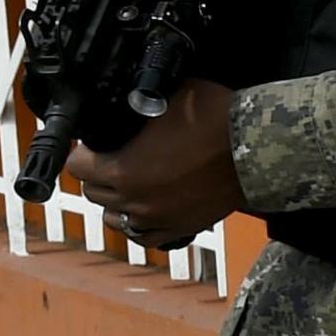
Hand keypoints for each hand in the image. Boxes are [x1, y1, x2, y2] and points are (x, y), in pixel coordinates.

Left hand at [63, 81, 241, 249]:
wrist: (257, 146)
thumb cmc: (216, 118)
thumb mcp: (166, 98)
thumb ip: (137, 105)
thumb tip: (126, 99)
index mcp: (123, 170)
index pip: (77, 166)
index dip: (84, 152)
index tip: (93, 144)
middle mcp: (135, 201)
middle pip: (93, 193)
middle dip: (98, 175)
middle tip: (111, 158)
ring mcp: (158, 218)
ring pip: (115, 219)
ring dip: (116, 202)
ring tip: (127, 185)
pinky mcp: (181, 228)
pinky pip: (146, 237)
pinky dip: (139, 225)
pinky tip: (144, 211)